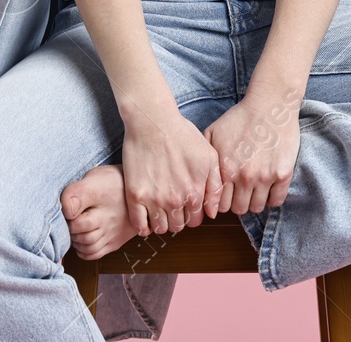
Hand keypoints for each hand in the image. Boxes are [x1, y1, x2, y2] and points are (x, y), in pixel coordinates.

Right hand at [120, 106, 223, 235]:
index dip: (191, 214)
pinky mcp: (135, 196)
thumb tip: (213, 212)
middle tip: (172, 206)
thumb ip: (215, 186)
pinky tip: (146, 216)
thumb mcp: (209, 156)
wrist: (153, 121)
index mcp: (195, 192)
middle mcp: (176, 200)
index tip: (185, 206)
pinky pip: (139, 225)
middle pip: (179, 226)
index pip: (195, 220)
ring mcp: (154, 199)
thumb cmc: (181, 134)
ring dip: (162, 223)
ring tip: (159, 210)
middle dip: (177, 218)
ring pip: (161, 228)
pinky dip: (143, 226)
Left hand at [204, 85, 302, 214]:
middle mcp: (244, 177)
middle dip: (238, 203)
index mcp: (225, 170)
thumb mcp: (213, 133)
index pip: (220, 204)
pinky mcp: (283, 174)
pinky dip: (273, 198)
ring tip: (255, 189)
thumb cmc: (240, 117)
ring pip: (257, 207)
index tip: (227, 195)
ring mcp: (265, 177)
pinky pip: (277, 201)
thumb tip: (199, 181)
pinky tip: (269, 187)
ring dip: (255, 201)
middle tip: (241, 192)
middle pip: (239, 209)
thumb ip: (206, 159)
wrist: (269, 105)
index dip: (222, 202)